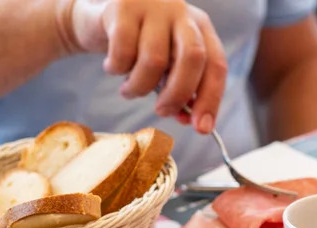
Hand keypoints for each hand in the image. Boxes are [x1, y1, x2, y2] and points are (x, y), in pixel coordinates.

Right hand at [57, 0, 226, 132]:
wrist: (100, 21)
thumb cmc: (140, 48)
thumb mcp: (166, 68)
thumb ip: (182, 90)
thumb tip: (190, 120)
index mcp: (200, 28)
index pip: (216, 65)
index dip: (211, 99)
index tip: (201, 128)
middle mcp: (181, 13)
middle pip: (192, 57)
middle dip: (178, 94)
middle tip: (161, 112)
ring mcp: (152, 7)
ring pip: (154, 60)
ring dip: (139, 86)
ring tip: (129, 89)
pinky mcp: (122, 8)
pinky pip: (123, 51)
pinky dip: (117, 69)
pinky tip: (113, 67)